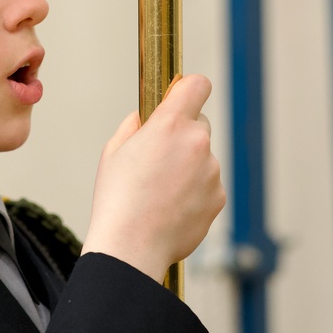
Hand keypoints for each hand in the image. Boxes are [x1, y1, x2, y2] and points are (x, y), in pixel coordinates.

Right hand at [80, 75, 225, 282]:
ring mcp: (212, 171)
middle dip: (183, 134)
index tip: (181, 97)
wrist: (131, 246)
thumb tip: (146, 119)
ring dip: (188, 167)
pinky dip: (195, 192)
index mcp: (170, 124)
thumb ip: (135, 125)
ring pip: (203, 158)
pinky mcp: (219, 197)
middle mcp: (197, 143)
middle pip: (199, 124)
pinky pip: (208, 184)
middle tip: (158, 158)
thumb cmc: (117, 199)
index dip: (188, 88)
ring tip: (160, 191)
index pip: (197, 85)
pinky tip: (171, 207)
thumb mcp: (114, 150)